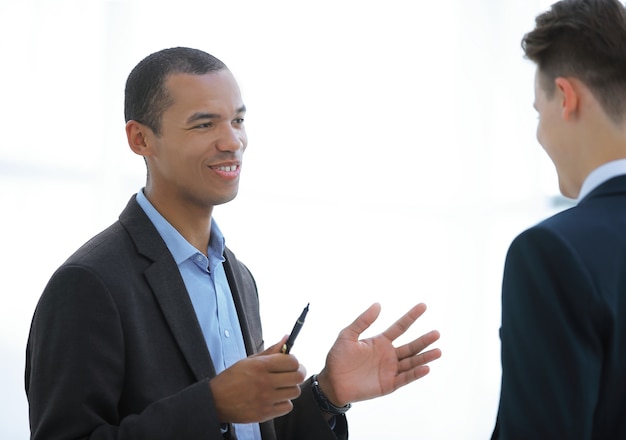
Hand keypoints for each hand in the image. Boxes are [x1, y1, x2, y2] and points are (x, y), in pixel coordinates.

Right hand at [209, 336, 306, 422]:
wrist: (215, 401)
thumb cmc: (232, 379)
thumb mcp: (249, 360)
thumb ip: (271, 351)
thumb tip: (286, 338)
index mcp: (260, 366)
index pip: (292, 361)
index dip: (294, 361)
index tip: (290, 363)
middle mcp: (264, 382)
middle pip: (298, 376)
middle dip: (298, 373)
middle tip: (292, 373)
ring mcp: (265, 399)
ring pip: (295, 392)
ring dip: (290, 388)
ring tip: (280, 386)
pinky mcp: (265, 413)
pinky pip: (288, 406)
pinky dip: (284, 402)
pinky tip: (275, 398)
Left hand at [317, 303, 440, 406]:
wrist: (332, 382)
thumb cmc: (338, 357)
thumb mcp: (347, 335)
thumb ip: (363, 321)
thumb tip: (378, 304)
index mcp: (380, 341)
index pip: (400, 327)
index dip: (411, 316)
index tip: (423, 306)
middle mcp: (389, 354)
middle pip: (410, 346)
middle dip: (423, 340)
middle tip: (437, 333)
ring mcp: (390, 370)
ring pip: (411, 362)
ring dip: (424, 357)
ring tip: (438, 351)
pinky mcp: (388, 384)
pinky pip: (405, 378)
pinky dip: (415, 374)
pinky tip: (426, 368)